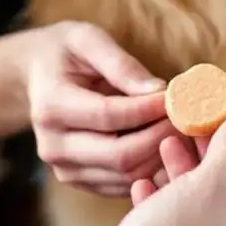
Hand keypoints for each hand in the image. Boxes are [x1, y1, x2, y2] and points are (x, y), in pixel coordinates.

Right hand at [21, 21, 171, 197]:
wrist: (38, 78)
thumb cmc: (67, 53)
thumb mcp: (88, 40)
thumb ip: (121, 64)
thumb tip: (158, 90)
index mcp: (51, 106)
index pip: (108, 115)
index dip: (148, 110)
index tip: (177, 98)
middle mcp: (53, 145)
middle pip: (119, 155)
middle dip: (160, 136)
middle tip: (187, 117)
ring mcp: (65, 169)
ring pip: (126, 175)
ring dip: (162, 155)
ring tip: (182, 130)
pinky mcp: (80, 181)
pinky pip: (124, 185)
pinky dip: (152, 169)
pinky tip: (168, 146)